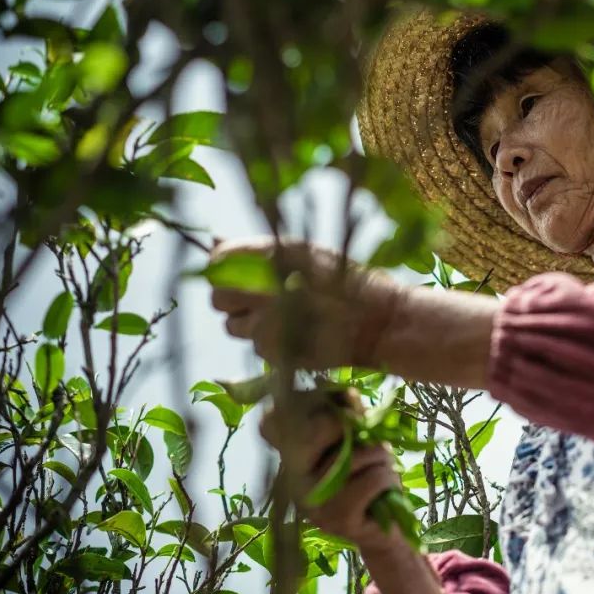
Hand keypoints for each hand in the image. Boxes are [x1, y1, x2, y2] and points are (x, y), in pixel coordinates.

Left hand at [210, 238, 402, 369]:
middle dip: (233, 302)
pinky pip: (254, 346)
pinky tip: (297, 335)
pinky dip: (270, 343)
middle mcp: (264, 286)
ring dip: (250, 324)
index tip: (241, 277)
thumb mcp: (307, 254)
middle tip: (261, 302)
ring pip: (233, 325)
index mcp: (274, 253)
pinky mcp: (272, 350)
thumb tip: (213, 243)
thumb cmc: (347, 283)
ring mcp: (265, 321)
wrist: (380, 323)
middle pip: (218, 297)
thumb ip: (259, 251)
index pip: (218, 262)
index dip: (225, 271)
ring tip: (286, 319)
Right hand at [260, 389, 404, 551]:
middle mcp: (293, 478)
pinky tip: (387, 486)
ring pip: (353, 457)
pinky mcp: (336, 519)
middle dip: (353, 426)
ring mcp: (311, 501)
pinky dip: (387, 478)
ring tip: (384, 466)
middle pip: (314, 431)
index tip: (342, 407)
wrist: (383, 528)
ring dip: (381, 457)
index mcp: (292, 454)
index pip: (272, 421)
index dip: (307, 403)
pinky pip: (371, 481)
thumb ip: (350, 414)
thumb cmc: (370, 475)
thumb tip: (348, 394)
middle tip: (373, 440)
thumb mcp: (360, 438)